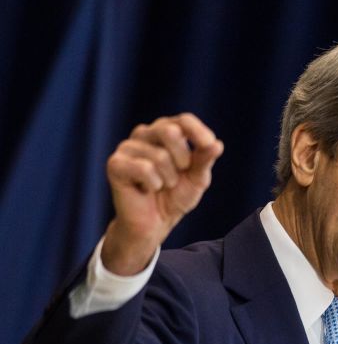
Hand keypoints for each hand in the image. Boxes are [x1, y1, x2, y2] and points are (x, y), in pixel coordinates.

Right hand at [101, 113, 223, 274]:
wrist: (154, 223)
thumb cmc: (175, 196)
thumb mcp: (197, 178)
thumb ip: (205, 160)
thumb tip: (217, 144)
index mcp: (166, 131)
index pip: (184, 120)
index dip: (198, 131)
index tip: (209, 145)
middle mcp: (145, 133)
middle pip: (170, 131)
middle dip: (183, 158)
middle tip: (180, 174)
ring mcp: (127, 147)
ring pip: (159, 155)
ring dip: (168, 178)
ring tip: (162, 186)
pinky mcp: (115, 164)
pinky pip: (144, 168)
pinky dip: (153, 184)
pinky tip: (146, 189)